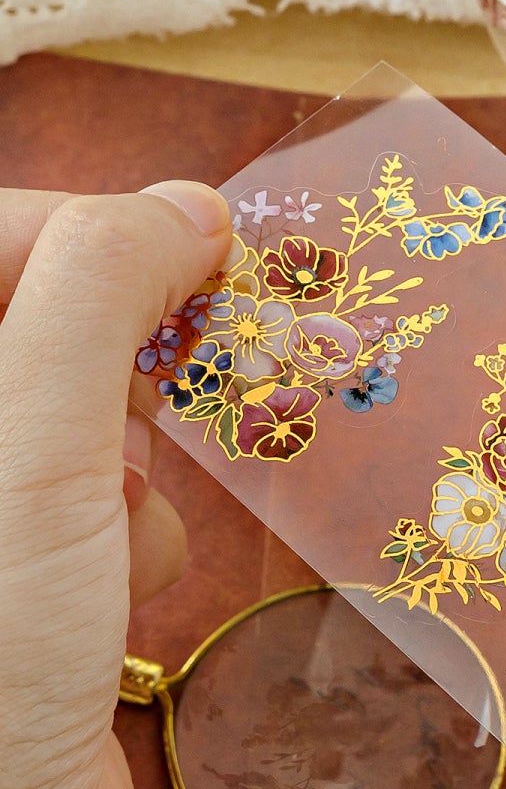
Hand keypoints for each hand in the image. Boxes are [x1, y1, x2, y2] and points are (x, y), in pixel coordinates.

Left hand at [0, 183, 229, 788]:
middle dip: (121, 345)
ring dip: (133, 448)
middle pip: (33, 318)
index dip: (81, 228)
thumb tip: (186, 207)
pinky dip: (143, 525)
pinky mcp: (31, 581)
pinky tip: (138, 578)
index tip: (192, 254)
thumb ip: (91, 298)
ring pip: (82, 408)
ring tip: (130, 517)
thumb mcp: (31, 454)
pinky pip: (105, 499)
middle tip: (187, 371)